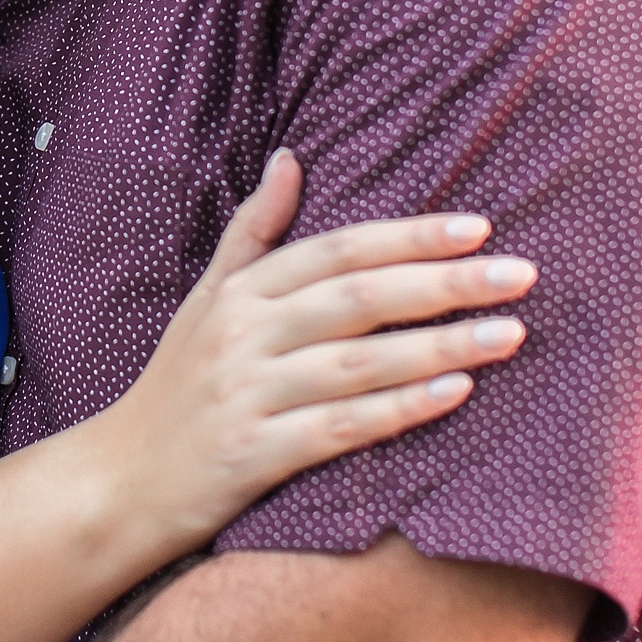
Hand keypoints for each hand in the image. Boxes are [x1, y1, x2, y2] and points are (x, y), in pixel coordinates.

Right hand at [105, 152, 535, 547]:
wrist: (120, 483)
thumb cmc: (177, 386)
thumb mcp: (205, 301)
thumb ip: (252, 232)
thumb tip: (290, 158)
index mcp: (239, 293)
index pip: (337, 250)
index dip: (408, 237)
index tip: (477, 228)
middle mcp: (243, 336)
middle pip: (359, 299)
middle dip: (446, 283)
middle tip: (520, 274)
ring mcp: (249, 395)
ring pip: (360, 363)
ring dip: (442, 346)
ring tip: (511, 333)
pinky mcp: (254, 455)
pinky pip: (341, 428)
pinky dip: (402, 410)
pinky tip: (456, 394)